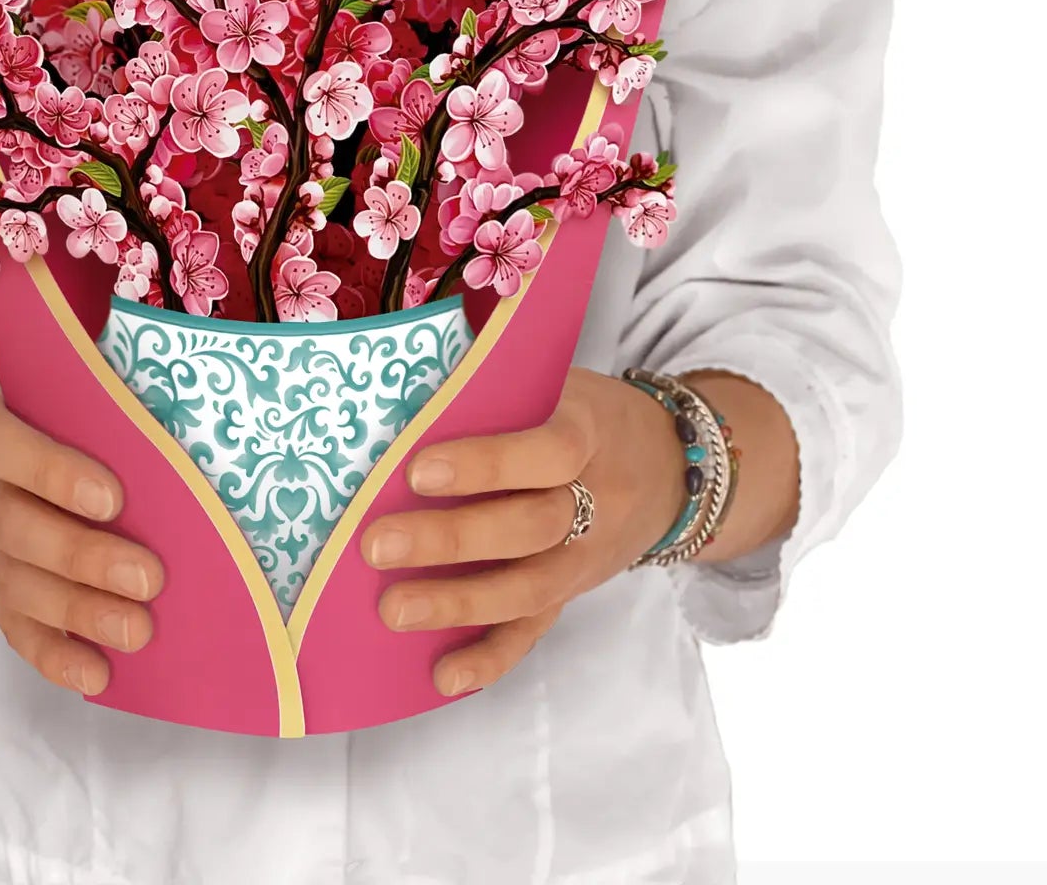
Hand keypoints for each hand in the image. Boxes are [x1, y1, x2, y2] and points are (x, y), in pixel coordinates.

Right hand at [0, 362, 164, 695]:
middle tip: (150, 578)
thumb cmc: (26, 406)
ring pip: (15, 585)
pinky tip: (98, 675)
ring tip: (138, 631)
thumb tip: (178, 398)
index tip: (115, 498)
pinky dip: (54, 656)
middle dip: (82, 558)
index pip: (9, 449)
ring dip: (77, 614)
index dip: (56, 476)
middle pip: (14, 528)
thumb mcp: (39, 381)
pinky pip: (12, 628)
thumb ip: (87, 390)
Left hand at [359, 366, 683, 697]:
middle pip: (532, 527)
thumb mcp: (559, 381)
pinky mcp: (575, 591)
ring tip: (392, 611)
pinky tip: (443, 675)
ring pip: (530, 587)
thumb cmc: (583, 411)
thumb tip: (411, 372)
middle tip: (376, 545)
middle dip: (451, 540)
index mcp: (590, 432)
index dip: (487, 464)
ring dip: (458, 604)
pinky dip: (491, 658)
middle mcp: (598, 500)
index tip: (418, 469)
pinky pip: (537, 630)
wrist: (670, 463)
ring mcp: (589, 555)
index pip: (548, 452)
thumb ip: (499, 385)